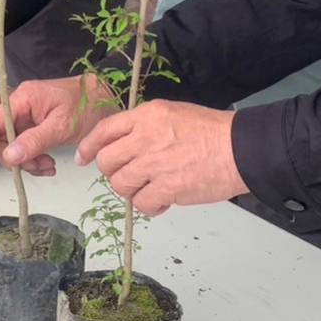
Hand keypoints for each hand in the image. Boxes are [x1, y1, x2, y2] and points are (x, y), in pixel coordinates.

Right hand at [0, 75, 117, 175]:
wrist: (106, 99)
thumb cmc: (86, 106)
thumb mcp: (61, 125)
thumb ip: (34, 140)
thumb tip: (9, 156)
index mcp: (22, 97)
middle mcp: (19, 103)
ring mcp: (25, 114)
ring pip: (8, 142)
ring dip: (23, 161)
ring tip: (46, 168)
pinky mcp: (33, 124)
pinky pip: (22, 145)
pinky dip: (33, 159)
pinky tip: (47, 167)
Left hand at [77, 100, 247, 217]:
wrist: (239, 149)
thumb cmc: (211, 131)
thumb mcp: (173, 113)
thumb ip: (146, 126)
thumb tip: (125, 145)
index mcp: (146, 116)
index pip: (105, 130)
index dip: (88, 146)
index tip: (82, 158)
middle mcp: (145, 138)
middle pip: (107, 162)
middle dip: (113, 172)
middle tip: (130, 176)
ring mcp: (155, 164)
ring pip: (121, 185)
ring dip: (132, 190)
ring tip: (151, 188)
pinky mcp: (167, 188)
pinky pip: (142, 203)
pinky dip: (150, 206)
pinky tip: (163, 201)